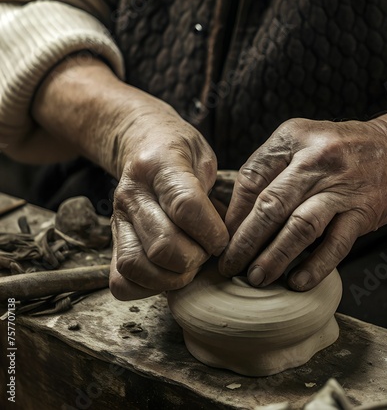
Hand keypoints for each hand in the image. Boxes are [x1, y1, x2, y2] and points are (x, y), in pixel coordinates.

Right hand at [109, 103, 228, 298]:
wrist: (143, 144)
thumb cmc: (182, 154)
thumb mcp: (205, 157)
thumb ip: (215, 191)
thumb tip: (230, 239)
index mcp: (159, 165)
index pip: (185, 206)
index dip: (211, 232)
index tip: (223, 239)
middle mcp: (132, 193)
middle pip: (162, 245)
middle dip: (195, 259)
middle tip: (207, 252)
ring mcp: (118, 219)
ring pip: (136, 266)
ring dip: (172, 277)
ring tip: (189, 264)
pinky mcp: (112, 241)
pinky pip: (121, 281)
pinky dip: (148, 288)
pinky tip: (168, 273)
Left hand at [218, 117, 386, 290]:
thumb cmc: (341, 149)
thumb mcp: (303, 141)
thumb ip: (272, 169)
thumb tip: (237, 215)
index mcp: (293, 138)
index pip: (252, 177)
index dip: (234, 212)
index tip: (223, 236)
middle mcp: (316, 159)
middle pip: (270, 205)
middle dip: (245, 241)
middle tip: (230, 265)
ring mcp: (342, 185)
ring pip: (299, 227)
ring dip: (274, 257)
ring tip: (256, 278)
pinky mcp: (364, 210)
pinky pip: (335, 244)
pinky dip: (314, 266)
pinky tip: (297, 282)